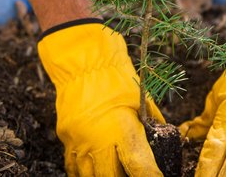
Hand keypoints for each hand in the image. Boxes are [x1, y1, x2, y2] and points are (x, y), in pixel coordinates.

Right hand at [37, 21, 164, 175]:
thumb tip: (161, 137)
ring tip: (116, 170)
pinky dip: (86, 171)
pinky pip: (73, 166)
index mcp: (120, 129)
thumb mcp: (141, 99)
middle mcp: (96, 140)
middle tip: (134, 173)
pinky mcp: (64, 139)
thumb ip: (150, 123)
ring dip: (104, 176)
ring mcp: (77, 142)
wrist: (82, 60)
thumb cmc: (116, 76)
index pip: (139, 166)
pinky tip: (96, 168)